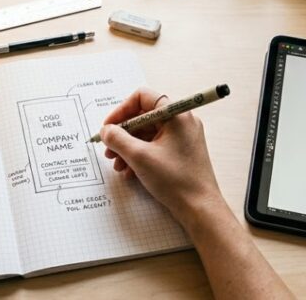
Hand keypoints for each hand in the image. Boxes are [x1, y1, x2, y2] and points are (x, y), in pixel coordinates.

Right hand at [99, 88, 223, 225]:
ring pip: (147, 134)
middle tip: (109, 149)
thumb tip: (106, 131)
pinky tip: (130, 172)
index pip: (143, 97)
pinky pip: (155, 146)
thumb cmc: (176, 180)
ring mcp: (182, 138)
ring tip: (118, 165)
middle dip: (122, 134)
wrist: (199, 208)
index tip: (109, 126)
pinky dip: (140, 156)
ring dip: (128, 148)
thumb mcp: (139, 156)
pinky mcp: (180, 152)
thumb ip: (117, 139)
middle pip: (143, 117)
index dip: (121, 110)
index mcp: (176, 114)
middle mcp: (181, 122)